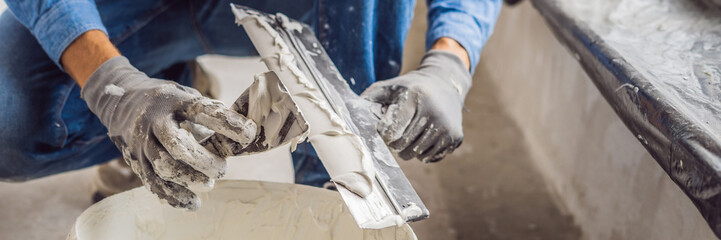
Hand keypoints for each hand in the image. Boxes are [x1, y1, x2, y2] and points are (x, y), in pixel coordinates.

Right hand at [82, 56, 256, 209]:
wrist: (120, 100)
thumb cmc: (167, 101)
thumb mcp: (187, 96)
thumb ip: (210, 114)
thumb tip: (243, 136)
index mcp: (174, 100)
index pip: (203, 111)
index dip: (227, 123)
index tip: (249, 134)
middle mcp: (154, 121)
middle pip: (177, 146)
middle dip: (204, 161)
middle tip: (223, 169)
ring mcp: (142, 142)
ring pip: (163, 168)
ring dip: (189, 181)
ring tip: (208, 185)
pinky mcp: (135, 160)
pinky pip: (152, 183)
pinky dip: (173, 196)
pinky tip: (191, 203)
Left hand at [362, 50, 470, 162]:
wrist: (446, 83)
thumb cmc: (411, 88)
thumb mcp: (390, 86)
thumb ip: (369, 98)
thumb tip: (346, 112)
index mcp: (414, 98)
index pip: (391, 132)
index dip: (384, 134)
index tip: (385, 129)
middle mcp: (433, 112)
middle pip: (402, 146)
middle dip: (395, 144)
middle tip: (396, 134)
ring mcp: (446, 127)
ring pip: (416, 155)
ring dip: (408, 150)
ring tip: (411, 134)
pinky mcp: (455, 137)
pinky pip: (431, 158)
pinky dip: (423, 153)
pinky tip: (424, 137)